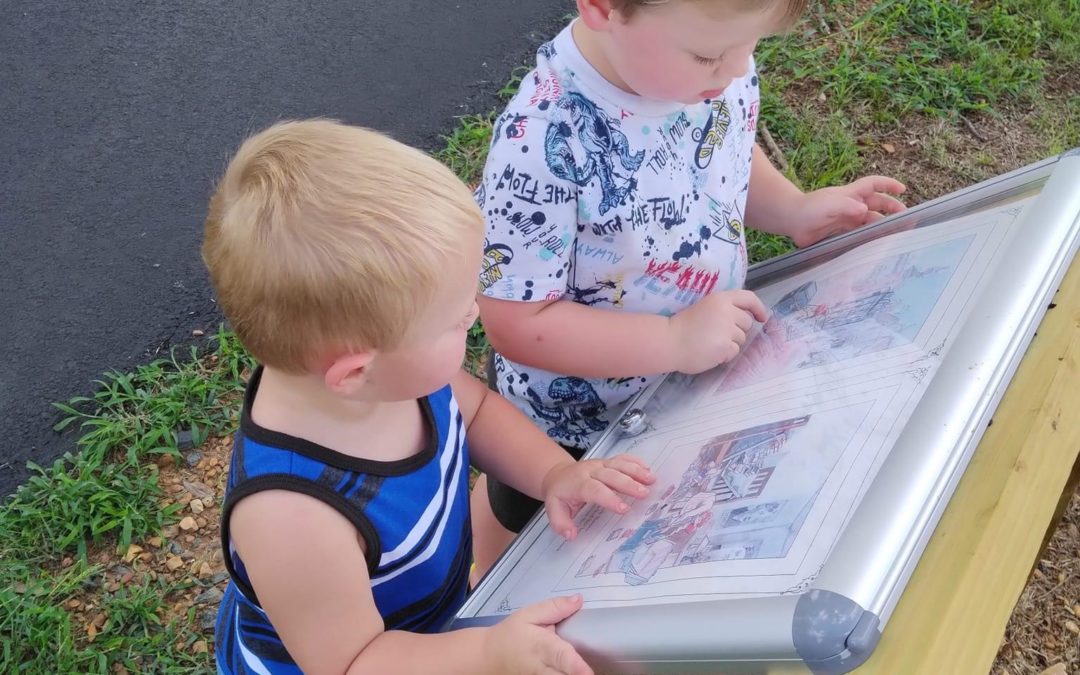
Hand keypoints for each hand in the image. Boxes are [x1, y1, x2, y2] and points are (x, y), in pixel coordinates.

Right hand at [485, 595, 592, 674]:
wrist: (488, 656)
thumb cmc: (511, 634)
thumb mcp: (528, 615)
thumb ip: (555, 608)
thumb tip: (579, 600)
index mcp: (542, 647)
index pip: (560, 657)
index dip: (575, 667)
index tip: (588, 672)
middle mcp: (542, 669)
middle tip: (592, 674)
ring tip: (586, 672)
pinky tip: (572, 672)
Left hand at [542, 455, 654, 539]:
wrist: (558, 474)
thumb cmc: (560, 494)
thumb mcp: (554, 509)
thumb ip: (560, 523)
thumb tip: (571, 534)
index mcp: (578, 484)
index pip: (594, 489)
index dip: (609, 498)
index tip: (624, 508)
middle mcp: (590, 471)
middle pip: (611, 475)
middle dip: (628, 484)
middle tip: (644, 494)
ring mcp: (600, 464)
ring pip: (619, 464)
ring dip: (636, 471)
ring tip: (651, 480)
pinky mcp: (607, 461)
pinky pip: (622, 458)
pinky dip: (635, 462)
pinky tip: (647, 469)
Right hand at [668, 290, 768, 373]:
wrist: (669, 341)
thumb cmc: (684, 326)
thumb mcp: (705, 307)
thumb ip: (724, 309)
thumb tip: (745, 317)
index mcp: (721, 298)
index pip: (749, 298)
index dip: (758, 308)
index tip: (762, 318)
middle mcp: (727, 311)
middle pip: (747, 323)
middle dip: (737, 330)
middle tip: (716, 334)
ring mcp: (727, 329)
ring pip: (741, 339)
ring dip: (730, 343)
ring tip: (710, 343)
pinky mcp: (725, 346)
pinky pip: (734, 352)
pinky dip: (725, 355)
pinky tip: (710, 352)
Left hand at [789, 176, 906, 247]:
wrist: (790, 220)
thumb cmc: (808, 209)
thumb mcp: (828, 205)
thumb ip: (845, 206)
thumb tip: (863, 210)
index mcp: (850, 194)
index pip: (873, 184)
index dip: (888, 185)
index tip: (903, 189)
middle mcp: (850, 205)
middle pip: (876, 204)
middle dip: (892, 208)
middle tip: (906, 219)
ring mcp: (845, 218)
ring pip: (868, 220)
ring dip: (881, 225)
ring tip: (895, 234)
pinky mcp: (838, 231)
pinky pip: (857, 233)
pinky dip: (867, 237)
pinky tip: (875, 245)